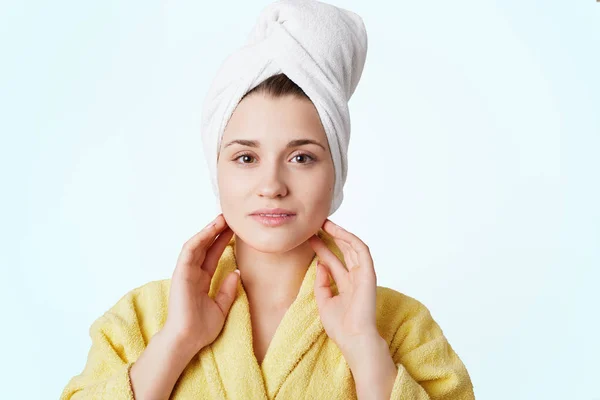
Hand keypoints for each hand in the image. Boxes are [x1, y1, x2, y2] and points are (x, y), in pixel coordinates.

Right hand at [162, 214, 238, 353]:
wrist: (187, 340)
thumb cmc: (201, 329)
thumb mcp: (221, 307)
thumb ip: (227, 290)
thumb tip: (236, 273)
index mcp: (201, 281)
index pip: (213, 256)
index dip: (223, 242)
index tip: (236, 230)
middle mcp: (193, 274)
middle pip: (206, 247)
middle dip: (217, 232)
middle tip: (230, 218)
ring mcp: (185, 273)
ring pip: (197, 245)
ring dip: (208, 231)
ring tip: (222, 219)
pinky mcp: (180, 274)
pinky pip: (189, 252)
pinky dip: (198, 239)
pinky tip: (209, 230)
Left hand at [308, 219, 379, 354]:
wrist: (353, 339)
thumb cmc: (340, 327)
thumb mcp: (324, 301)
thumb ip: (321, 283)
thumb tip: (320, 265)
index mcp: (346, 286)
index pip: (333, 262)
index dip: (322, 249)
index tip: (310, 238)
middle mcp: (355, 278)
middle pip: (342, 252)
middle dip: (330, 237)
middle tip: (317, 225)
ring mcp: (363, 275)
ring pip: (353, 248)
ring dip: (340, 234)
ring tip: (325, 223)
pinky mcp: (369, 274)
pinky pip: (361, 251)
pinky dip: (350, 239)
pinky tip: (338, 231)